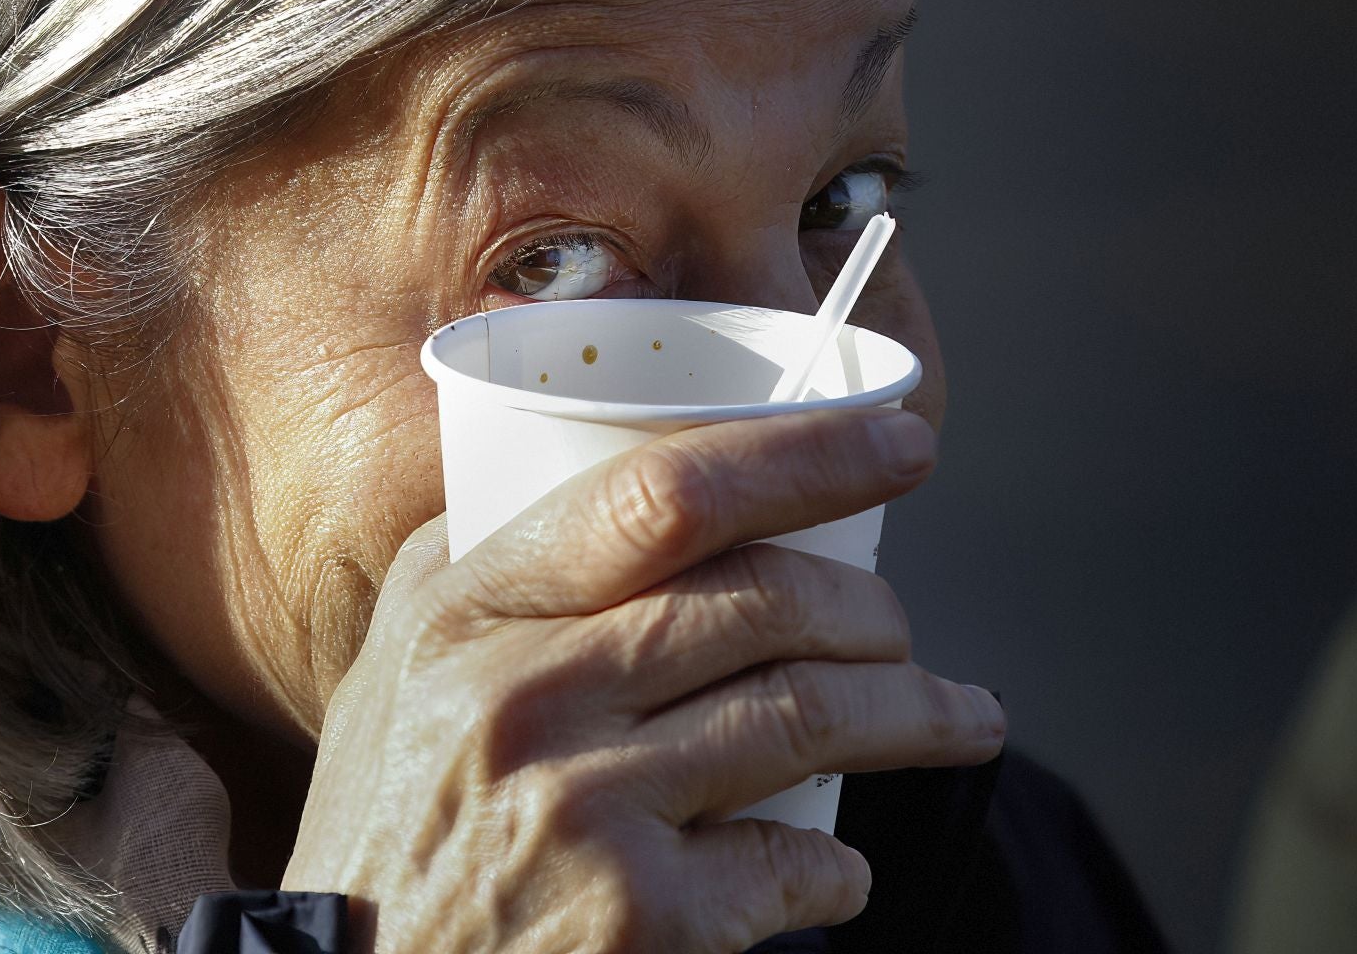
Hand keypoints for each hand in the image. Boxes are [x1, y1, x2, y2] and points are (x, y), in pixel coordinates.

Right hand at [282, 407, 1004, 953]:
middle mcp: (524, 696)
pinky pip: (791, 862)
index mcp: (472, 606)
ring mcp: (582, 811)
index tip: (906, 450)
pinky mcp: (636, 923)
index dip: (808, 457)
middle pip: (765, 604)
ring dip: (916, 716)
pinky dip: (839, 867)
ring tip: (962, 721)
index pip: (665, 493)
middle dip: (876, 616)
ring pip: (806, 718)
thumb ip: (500, 561)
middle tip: (907, 638)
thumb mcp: (405, 660)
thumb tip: (630, 467)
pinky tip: (836, 872)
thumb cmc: (394, 818)